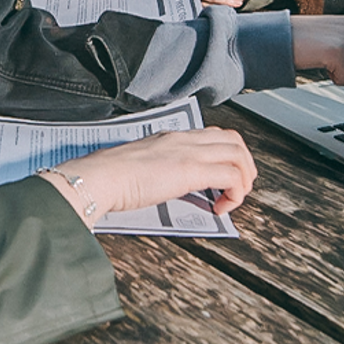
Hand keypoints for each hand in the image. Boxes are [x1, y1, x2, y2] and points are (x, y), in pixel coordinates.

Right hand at [38, 127, 256, 228]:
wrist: (99, 177)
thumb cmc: (109, 177)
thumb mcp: (140, 166)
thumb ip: (157, 170)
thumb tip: (162, 184)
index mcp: (171, 137)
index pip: (213, 134)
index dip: (227, 155)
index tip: (223, 178)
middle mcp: (184, 139)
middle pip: (234, 140)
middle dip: (245, 165)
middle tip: (238, 189)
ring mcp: (189, 152)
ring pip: (238, 155)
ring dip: (244, 180)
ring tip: (233, 200)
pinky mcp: (191, 170)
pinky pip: (231, 177)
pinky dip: (235, 194)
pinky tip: (220, 208)